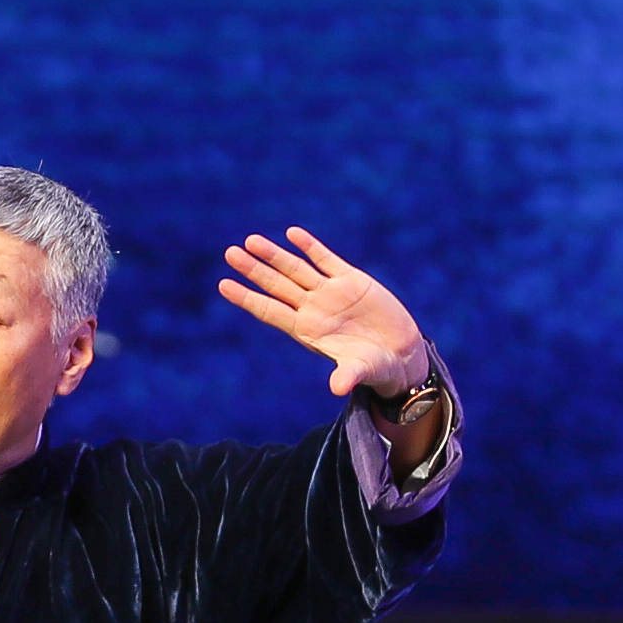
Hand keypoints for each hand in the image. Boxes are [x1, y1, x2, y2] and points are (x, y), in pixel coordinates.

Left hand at [217, 226, 428, 400]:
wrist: (398, 353)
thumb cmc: (374, 367)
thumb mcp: (360, 371)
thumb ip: (347, 376)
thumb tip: (337, 388)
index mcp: (306, 330)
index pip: (269, 311)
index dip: (247, 297)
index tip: (224, 284)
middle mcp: (312, 309)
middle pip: (276, 285)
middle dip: (253, 269)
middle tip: (229, 253)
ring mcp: (330, 292)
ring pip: (295, 269)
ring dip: (274, 254)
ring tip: (251, 240)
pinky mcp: (351, 280)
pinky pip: (326, 259)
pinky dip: (309, 246)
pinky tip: (292, 233)